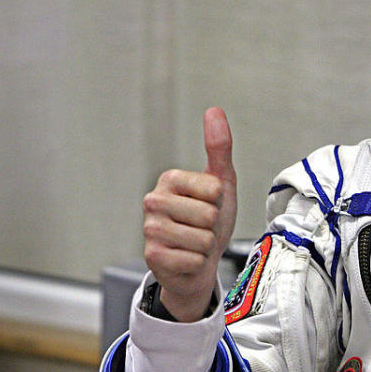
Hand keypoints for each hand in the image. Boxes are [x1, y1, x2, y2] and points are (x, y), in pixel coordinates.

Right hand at [142, 107, 237, 321]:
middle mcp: (153, 201)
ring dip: (206, 245)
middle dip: (213, 226)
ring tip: (195, 242)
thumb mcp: (220, 182)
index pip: (214, 189)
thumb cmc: (209, 219)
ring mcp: (150, 229)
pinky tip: (186, 258)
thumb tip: (214, 110)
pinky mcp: (152, 256)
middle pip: (208, 215)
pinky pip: (193, 259)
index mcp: (170, 179)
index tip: (210, 205)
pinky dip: (197, 262)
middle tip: (202, 227)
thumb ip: (219, 147)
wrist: (198, 261)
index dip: (220, 201)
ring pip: (202, 238)